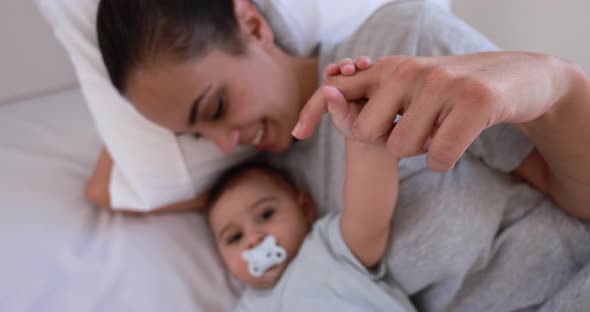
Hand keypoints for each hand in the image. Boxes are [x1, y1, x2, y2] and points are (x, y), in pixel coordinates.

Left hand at [294, 52, 566, 171]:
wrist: (518, 78)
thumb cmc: (452, 93)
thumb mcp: (409, 91)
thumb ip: (373, 99)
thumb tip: (329, 98)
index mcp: (390, 67)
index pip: (338, 88)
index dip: (314, 111)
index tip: (298, 134)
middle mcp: (409, 71)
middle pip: (367, 131)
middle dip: (388, 142)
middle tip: (417, 130)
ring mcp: (441, 85)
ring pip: (402, 146)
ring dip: (420, 150)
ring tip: (441, 128)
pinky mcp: (474, 103)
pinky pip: (438, 155)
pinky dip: (444, 159)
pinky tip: (457, 141)